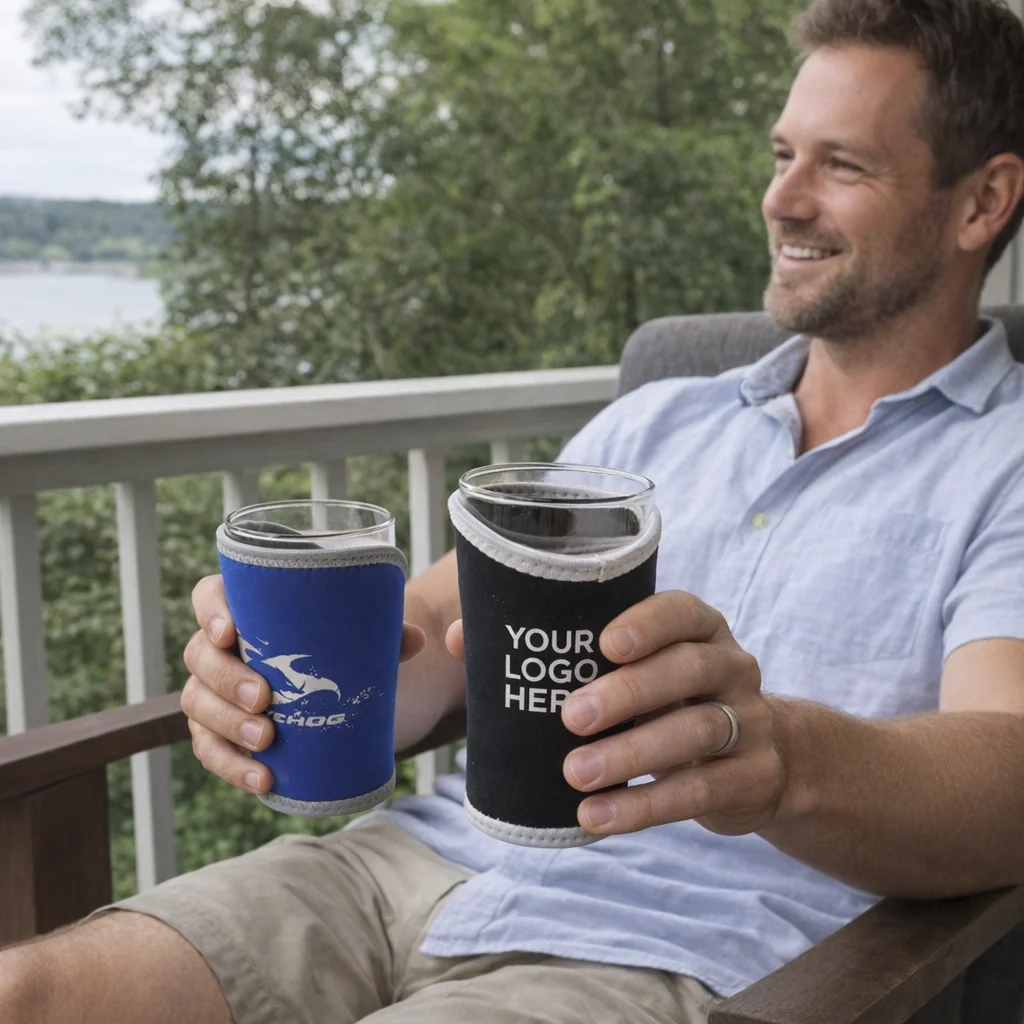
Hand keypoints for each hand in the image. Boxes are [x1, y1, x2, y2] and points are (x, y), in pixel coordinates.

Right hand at [182, 574, 425, 793]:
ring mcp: (217, 692)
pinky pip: (211, 750)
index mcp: (246, 608)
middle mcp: (221, 648)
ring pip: (199, 704)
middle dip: (225, 678)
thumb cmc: (344, 647)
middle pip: (199, 655)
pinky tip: (262, 777)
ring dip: (227, 723)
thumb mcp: (365, 635)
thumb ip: (388, 633)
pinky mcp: (224, 733)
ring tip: (266, 740)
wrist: (347, 689)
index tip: (230, 631)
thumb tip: (415, 638)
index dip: (211, 611)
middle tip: (263, 698)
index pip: (209, 596)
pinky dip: (232, 766)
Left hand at [559, 592, 784, 836]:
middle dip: (628, 692)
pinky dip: (643, 806)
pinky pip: (699, 791)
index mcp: (704, 632)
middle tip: (572, 717)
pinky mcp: (753, 777)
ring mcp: (750, 723)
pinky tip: (597, 814)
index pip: (683, 612)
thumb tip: (497, 667)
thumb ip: (603, 666)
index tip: (605, 644)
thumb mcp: (655, 675)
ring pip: (697, 731)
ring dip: (631, 753)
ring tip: (576, 772)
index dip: (647, 624)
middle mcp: (733, 669)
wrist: (762, 761)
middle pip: (689, 669)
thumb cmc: (678, 705)